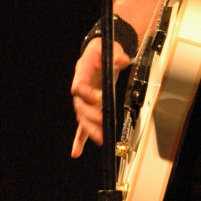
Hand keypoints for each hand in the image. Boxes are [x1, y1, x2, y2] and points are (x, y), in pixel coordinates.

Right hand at [70, 37, 131, 155]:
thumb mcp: (111, 48)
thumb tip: (123, 60)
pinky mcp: (89, 106)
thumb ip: (117, 55)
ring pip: (82, 117)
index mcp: (82, 72)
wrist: (100, 52)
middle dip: (90, 115)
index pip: (79, 85)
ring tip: (100, 139)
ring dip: (89, 130)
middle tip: (102, 121)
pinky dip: (79, 138)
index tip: (98, 97)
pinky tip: (77, 151)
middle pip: (80, 105)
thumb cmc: (103, 50)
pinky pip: (82, 124)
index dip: (87, 93)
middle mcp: (80, 87)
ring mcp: (83, 98)